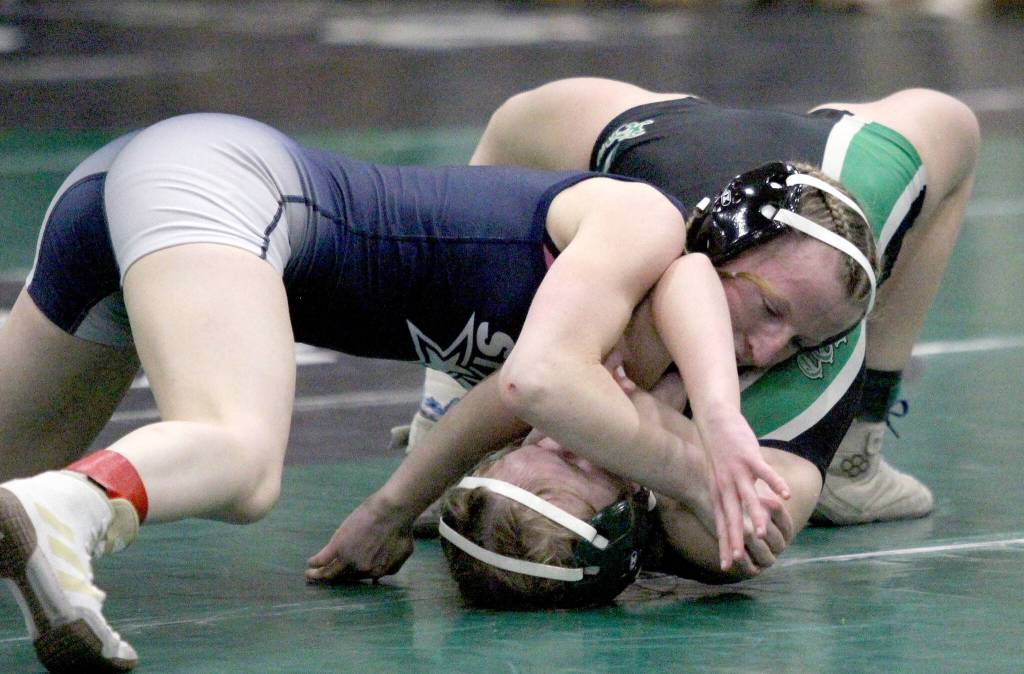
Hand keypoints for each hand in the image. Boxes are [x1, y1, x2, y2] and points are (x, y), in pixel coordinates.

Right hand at [305, 494, 414, 583]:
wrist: (393, 511)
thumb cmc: (402, 528)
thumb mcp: (403, 553)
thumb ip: (392, 567)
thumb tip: (379, 577)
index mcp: (376, 572)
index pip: (359, 579)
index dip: (350, 577)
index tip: (343, 576)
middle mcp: (360, 570)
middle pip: (342, 578)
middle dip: (331, 580)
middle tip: (322, 579)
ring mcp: (348, 559)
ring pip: (329, 572)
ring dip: (318, 575)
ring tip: (310, 575)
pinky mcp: (338, 546)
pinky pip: (322, 558)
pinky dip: (314, 562)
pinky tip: (310, 563)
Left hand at [698, 411, 789, 570]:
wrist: (715, 424)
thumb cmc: (719, 455)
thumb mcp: (717, 481)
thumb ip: (725, 501)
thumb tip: (734, 522)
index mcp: (719, 493)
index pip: (721, 524)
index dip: (724, 544)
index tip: (726, 566)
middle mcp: (726, 486)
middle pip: (731, 516)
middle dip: (735, 538)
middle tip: (739, 559)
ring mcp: (738, 471)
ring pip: (748, 497)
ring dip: (755, 515)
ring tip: (762, 534)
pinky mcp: (749, 457)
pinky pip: (764, 472)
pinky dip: (775, 483)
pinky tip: (786, 495)